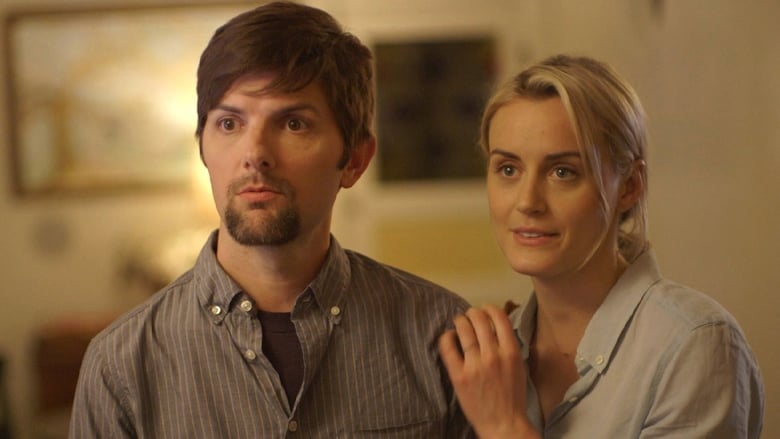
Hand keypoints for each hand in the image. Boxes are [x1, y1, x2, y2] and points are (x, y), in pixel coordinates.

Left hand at [439, 305, 539, 438]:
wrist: (503, 424)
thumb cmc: (513, 397)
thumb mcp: (519, 367)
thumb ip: (509, 346)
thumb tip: (496, 326)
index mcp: (511, 352)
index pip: (499, 318)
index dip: (490, 309)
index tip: (485, 309)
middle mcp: (493, 355)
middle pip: (479, 320)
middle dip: (473, 313)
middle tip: (470, 315)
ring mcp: (475, 365)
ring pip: (464, 330)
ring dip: (460, 321)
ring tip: (459, 321)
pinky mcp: (459, 376)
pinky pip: (448, 348)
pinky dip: (447, 337)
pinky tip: (449, 336)